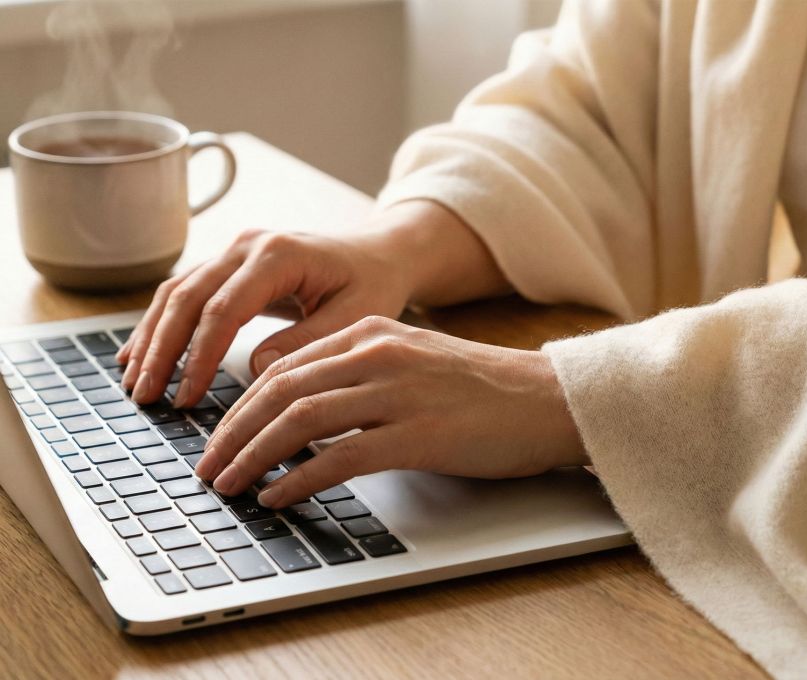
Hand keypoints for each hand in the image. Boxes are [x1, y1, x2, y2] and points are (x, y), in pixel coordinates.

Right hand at [117, 201, 509, 406]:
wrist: (379, 255)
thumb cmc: (372, 285)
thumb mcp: (355, 317)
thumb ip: (308, 342)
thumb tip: (256, 369)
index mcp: (279, 255)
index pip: (223, 310)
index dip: (199, 357)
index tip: (187, 397)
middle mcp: (249, 245)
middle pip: (188, 297)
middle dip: (162, 350)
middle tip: (145, 396)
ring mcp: (236, 251)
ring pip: (178, 291)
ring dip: (153, 337)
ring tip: (135, 382)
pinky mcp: (231, 265)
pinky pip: (186, 292)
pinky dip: (162, 323)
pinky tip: (142, 353)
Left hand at [195, 316, 586, 506]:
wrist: (545, 399)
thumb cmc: (480, 387)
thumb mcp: (411, 361)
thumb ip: (358, 374)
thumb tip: (302, 408)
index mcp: (371, 334)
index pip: (286, 366)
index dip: (242, 405)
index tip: (221, 436)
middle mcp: (378, 355)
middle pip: (281, 390)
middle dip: (233, 432)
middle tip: (208, 465)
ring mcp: (397, 393)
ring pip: (300, 420)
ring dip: (254, 455)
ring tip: (229, 484)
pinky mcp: (418, 434)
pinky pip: (340, 456)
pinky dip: (298, 478)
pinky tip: (278, 496)